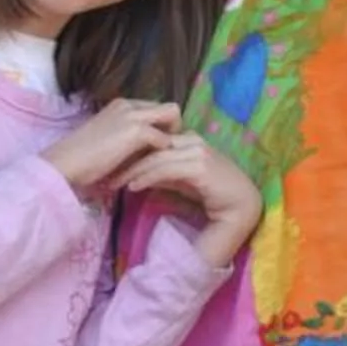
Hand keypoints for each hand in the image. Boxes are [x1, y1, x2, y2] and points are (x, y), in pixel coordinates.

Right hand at [47, 101, 181, 195]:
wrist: (64, 164)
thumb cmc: (81, 160)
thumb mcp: (108, 141)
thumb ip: (127, 140)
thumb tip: (147, 150)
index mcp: (120, 106)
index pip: (155, 108)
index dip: (162, 127)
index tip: (161, 147)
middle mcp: (128, 105)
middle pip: (169, 108)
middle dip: (174, 129)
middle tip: (168, 153)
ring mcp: (132, 115)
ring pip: (172, 115)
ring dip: (173, 137)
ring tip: (166, 158)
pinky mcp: (136, 131)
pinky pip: (164, 139)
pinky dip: (163, 154)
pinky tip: (156, 168)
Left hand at [122, 132, 264, 264]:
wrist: (241, 205)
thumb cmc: (213, 195)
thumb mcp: (181, 182)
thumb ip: (164, 174)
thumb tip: (139, 174)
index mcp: (189, 140)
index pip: (154, 140)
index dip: (132, 152)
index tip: (111, 166)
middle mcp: (193, 140)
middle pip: (152, 145)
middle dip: (127, 159)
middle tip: (105, 174)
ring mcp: (198, 150)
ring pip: (156, 156)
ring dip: (132, 170)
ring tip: (114, 183)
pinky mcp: (200, 165)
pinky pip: (166, 169)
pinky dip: (147, 177)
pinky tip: (132, 187)